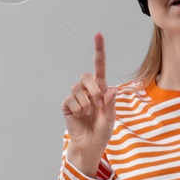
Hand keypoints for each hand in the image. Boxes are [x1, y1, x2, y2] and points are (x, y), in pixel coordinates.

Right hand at [61, 32, 116, 174]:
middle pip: (86, 76)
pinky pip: (70, 99)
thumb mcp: (110, 118)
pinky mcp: (67, 105)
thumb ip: (111, 103)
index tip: (98, 35)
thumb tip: (112, 89)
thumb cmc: (102, 130)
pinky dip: (77, 108)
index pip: (99, 66)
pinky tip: (79, 115)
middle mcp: (88, 89)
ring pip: (78, 88)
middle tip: (99, 106)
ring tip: (88, 113)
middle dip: (94, 91)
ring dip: (86, 103)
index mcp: (101, 89)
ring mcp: (76, 96)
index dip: (99, 50)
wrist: (90, 144)